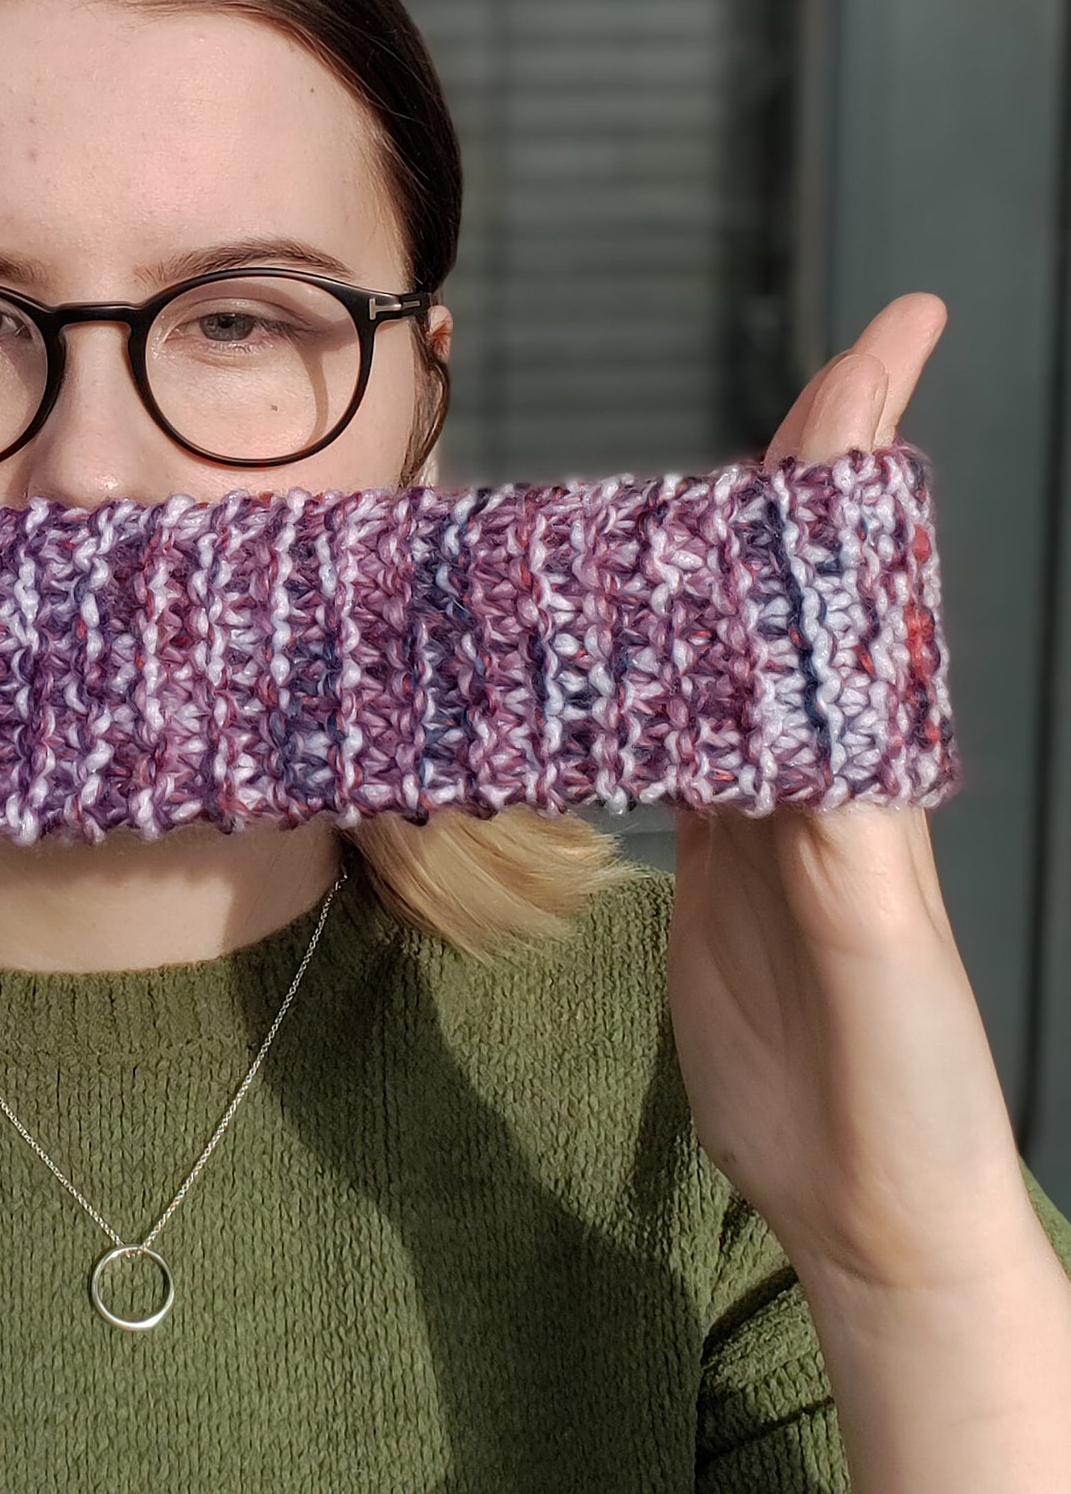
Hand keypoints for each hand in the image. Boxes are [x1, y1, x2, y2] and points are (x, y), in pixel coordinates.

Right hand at [665, 297, 1033, 1292]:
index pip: (853, 582)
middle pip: (804, 589)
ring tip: (706, 476)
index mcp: (865, 774)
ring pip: (741, 649)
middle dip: (817, 470)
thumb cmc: (904, 1094)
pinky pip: (684, 735)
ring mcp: (769, 811)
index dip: (863, 452)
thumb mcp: (875, 971)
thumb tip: (801, 737)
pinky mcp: (723, 861)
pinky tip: (629, 651)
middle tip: (828, 365)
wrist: (874, 1197)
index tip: (892, 336)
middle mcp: (819, 769)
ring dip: (729, 557)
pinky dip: (658, 672)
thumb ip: (837, 855)